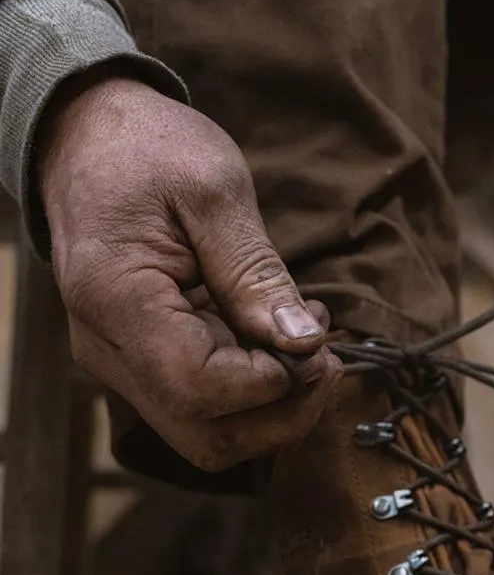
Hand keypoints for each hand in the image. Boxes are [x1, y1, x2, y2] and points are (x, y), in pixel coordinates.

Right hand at [37, 72, 341, 472]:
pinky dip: (255, 392)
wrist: (88, 137)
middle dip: (285, 413)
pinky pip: (206, 409)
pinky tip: (278, 340)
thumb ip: (256, 271)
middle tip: (325, 356)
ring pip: (210, 436)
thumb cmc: (149, 151)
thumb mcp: (213, 191)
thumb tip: (302, 341)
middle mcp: (108, 350)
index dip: (272, 383)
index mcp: (115, 301)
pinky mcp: (143, 364)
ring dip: (275, 408)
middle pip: (208, 437)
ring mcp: (121, 363)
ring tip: (306, 344)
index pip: (199, 391)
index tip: (316, 342)